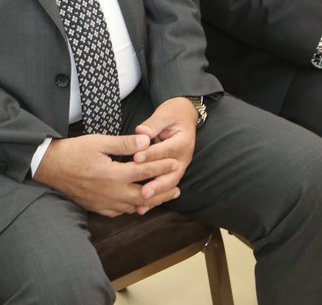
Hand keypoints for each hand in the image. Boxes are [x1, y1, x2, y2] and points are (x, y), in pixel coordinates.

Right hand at [34, 132, 179, 216]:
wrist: (49, 167)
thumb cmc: (74, 151)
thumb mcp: (99, 141)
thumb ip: (124, 143)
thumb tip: (146, 141)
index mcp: (113, 175)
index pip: (145, 171)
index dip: (162, 166)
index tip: (175, 162)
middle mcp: (111, 192)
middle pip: (145, 196)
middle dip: (163, 192)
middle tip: (177, 190)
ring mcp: (103, 203)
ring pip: (133, 207)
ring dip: (150, 202)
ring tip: (162, 197)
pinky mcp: (96, 208)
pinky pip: (119, 212)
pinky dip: (132, 209)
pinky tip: (137, 204)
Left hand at [129, 97, 198, 211]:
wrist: (185, 116)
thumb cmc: (173, 114)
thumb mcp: (164, 114)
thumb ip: (153, 124)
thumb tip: (141, 132)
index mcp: (183, 141)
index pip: (166, 150)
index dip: (151, 154)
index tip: (136, 158)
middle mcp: (184, 157)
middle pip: (172, 174)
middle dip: (157, 184)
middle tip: (143, 192)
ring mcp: (180, 166)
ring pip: (170, 184)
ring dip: (157, 196)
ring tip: (142, 204)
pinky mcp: (173, 172)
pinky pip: (166, 187)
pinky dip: (156, 198)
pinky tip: (142, 207)